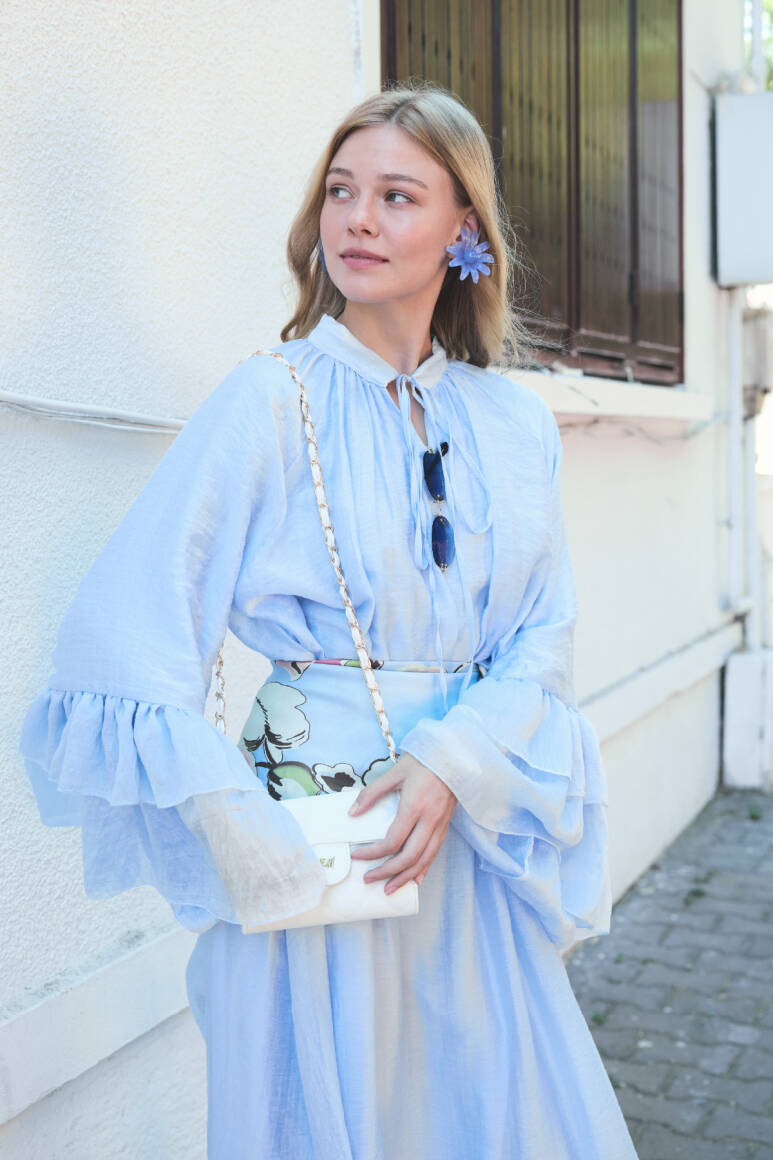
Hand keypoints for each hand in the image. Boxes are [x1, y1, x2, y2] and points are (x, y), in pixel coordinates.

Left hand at [348, 753, 457, 893]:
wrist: (455, 755)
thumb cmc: (424, 761)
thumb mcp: (395, 772)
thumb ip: (372, 793)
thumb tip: (352, 813)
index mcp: (414, 806)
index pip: (392, 841)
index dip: (372, 853)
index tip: (357, 855)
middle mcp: (429, 820)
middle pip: (409, 857)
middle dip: (387, 872)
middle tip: (369, 879)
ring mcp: (440, 825)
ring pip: (424, 860)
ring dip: (405, 877)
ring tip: (389, 888)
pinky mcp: (446, 826)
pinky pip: (435, 853)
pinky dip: (424, 869)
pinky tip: (415, 879)